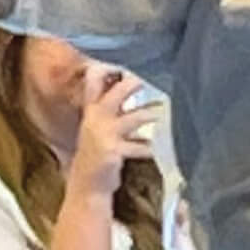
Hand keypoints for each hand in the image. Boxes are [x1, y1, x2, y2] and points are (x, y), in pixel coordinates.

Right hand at [69, 62, 161, 200]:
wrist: (87, 186)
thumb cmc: (95, 156)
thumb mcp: (96, 129)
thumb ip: (109, 111)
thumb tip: (130, 88)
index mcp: (90, 112)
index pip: (92, 82)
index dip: (105, 69)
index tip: (122, 62)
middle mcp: (95, 120)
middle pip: (115, 94)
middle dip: (132, 84)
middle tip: (148, 78)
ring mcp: (104, 136)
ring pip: (132, 118)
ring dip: (149, 113)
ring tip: (162, 109)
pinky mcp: (113, 152)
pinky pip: (138, 146)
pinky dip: (148, 146)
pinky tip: (156, 146)